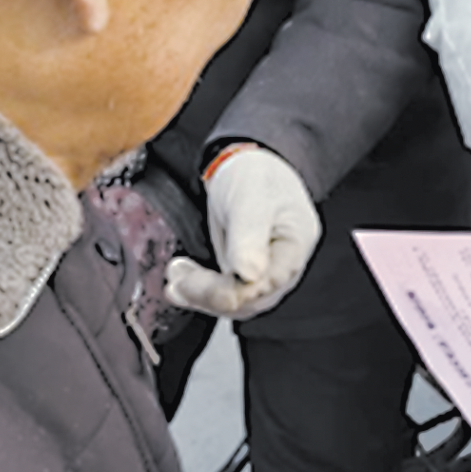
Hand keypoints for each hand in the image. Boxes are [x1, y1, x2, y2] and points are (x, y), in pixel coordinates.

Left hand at [165, 145, 321, 319]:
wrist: (248, 168)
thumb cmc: (256, 176)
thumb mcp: (251, 195)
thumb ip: (250, 233)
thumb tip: (250, 274)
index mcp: (295, 246)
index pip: (262, 286)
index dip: (224, 291)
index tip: (188, 279)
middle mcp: (285, 267)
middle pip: (249, 300)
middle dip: (207, 294)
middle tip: (175, 277)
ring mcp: (268, 274)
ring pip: (236, 303)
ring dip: (201, 296)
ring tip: (175, 277)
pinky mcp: (249, 276)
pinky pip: (228, 294)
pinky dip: (202, 292)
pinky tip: (183, 282)